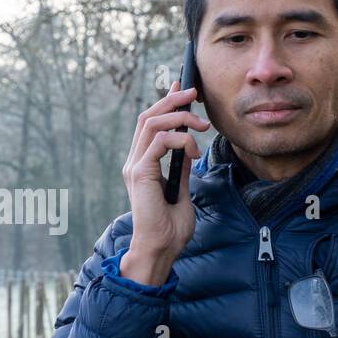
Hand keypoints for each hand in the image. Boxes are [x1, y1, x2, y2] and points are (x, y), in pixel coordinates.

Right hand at [119, 81, 209, 284]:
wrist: (160, 248)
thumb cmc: (170, 228)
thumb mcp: (182, 190)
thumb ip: (181, 169)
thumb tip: (188, 149)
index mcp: (142, 164)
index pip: (150, 124)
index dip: (165, 102)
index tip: (183, 89)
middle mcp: (135, 161)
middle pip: (149, 116)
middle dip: (172, 99)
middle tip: (194, 93)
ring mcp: (135, 166)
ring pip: (152, 123)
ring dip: (180, 117)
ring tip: (202, 126)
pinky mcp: (140, 173)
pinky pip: (160, 141)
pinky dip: (180, 139)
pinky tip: (194, 151)